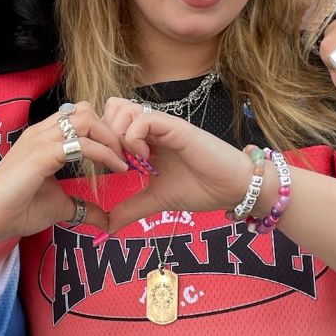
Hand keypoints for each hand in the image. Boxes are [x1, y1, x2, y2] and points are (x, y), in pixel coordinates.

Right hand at [0, 102, 124, 246]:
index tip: (122, 155)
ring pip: (86, 119)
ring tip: (124, 160)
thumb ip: (81, 207)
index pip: (80, 117)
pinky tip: (116, 168)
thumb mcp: (58, 206)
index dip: (104, 132)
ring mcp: (41, 140)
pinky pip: (83, 144)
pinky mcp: (42, 154)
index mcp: (43, 139)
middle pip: (86, 111)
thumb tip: (104, 218)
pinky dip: (105, 154)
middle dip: (113, 130)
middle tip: (129, 155)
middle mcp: (42, 132)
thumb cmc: (15, 210)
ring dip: (112, 138)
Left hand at [101, 98, 252, 232]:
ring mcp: (162, 125)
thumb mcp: (156, 200)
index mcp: (145, 139)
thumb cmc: (200, 188)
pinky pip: (143, 119)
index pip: (109, 122)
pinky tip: (145, 159)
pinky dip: (134, 138)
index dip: (103, 142)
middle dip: (105, 135)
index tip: (110, 168)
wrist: (233, 188)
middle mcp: (151, 128)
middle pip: (111, 108)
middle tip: (115, 162)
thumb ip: (131, 208)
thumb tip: (107, 227)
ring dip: (118, 135)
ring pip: (122, 109)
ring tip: (130, 161)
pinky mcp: (175, 127)